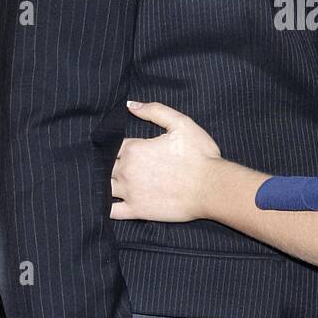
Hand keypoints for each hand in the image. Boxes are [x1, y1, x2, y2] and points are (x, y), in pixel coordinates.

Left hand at [110, 101, 221, 221]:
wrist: (212, 188)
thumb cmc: (200, 155)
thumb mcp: (181, 124)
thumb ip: (154, 111)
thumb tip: (130, 105)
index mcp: (134, 149)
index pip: (112, 144)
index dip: (116, 145)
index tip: (123, 147)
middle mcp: (127, 171)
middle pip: (105, 165)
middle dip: (109, 163)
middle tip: (119, 163)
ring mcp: (130, 193)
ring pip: (104, 186)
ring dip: (106, 182)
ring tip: (111, 181)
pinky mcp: (137, 211)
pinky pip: (111, 211)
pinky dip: (105, 208)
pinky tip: (107, 204)